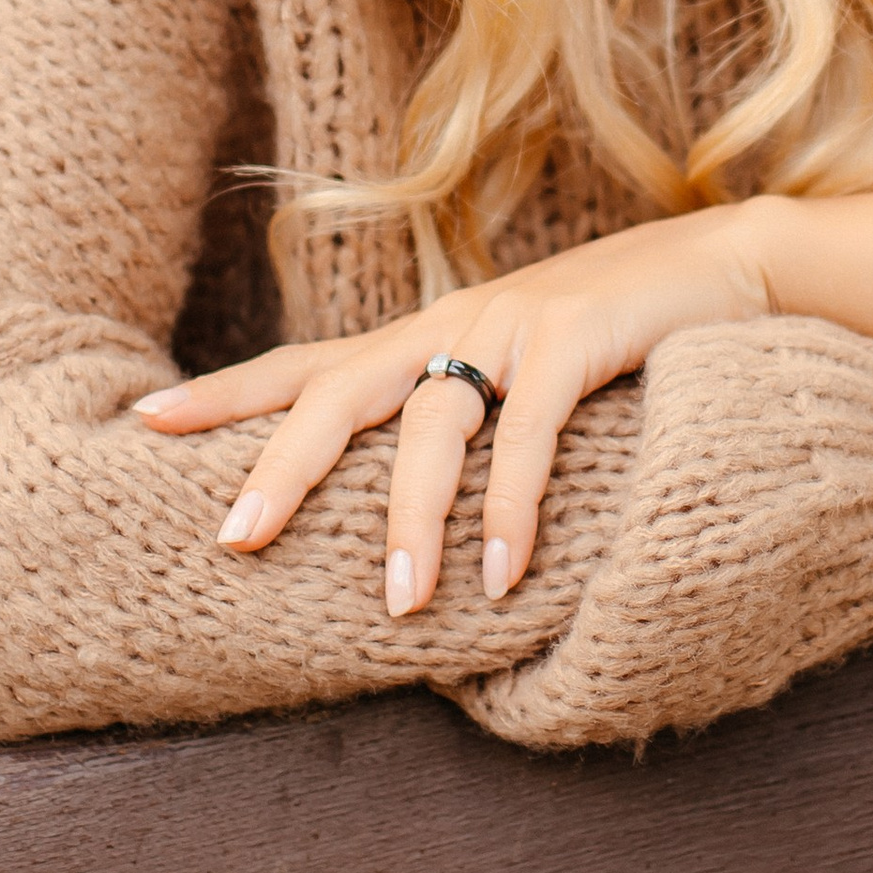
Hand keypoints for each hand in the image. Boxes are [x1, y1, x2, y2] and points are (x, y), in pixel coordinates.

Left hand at [136, 206, 771, 615]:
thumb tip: (404, 523)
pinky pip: (530, 434)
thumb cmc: (618, 339)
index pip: (303, 368)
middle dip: (280, 469)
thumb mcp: (519, 377)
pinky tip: (502, 574)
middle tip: (233, 541)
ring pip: (432, 424)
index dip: (225, 395)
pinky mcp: (577, 339)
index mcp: (424, 338)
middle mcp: (450, 325)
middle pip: (335, 395)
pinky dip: (513, 507)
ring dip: (412, 520)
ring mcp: (511, 327)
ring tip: (400, 606)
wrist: (726, 266)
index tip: (146, 423)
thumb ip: (461, 425)